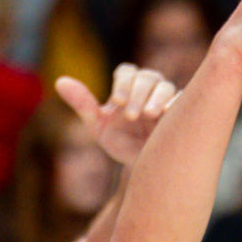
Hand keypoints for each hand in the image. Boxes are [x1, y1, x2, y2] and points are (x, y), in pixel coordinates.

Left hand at [56, 64, 179, 167]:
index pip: (126, 73)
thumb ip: (83, 105)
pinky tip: (166, 117)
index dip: (122, 84)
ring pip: (164, 86)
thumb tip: (59, 81)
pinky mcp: (183, 112)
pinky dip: (174, 106)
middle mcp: (149, 87)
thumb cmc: (121, 144)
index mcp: (128, 85)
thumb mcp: (99, 127)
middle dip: (138, 94)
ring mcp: (167, 98)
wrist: (144, 168)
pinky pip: (182, 101)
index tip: (116, 103)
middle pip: (146, 77)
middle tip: (131, 115)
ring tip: (149, 115)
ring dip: (156, 98)